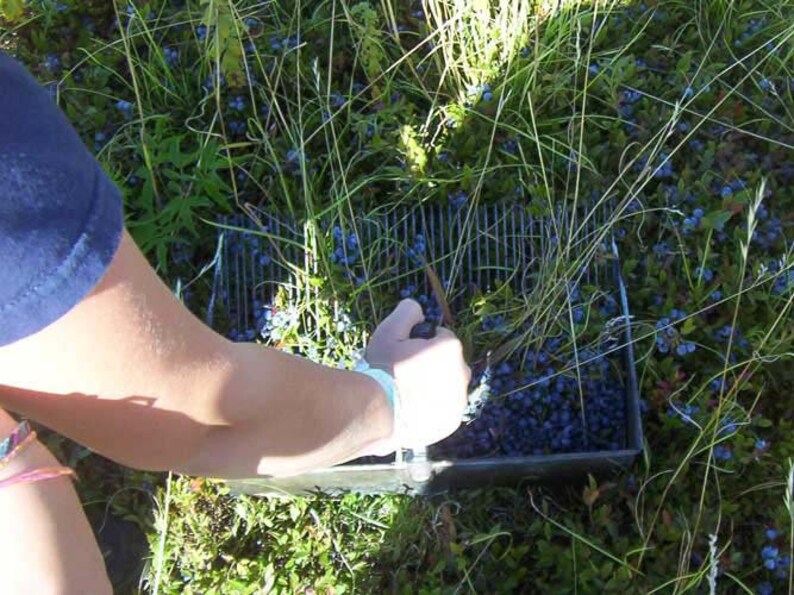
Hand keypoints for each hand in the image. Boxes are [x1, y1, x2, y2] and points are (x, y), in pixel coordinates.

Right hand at [365, 299, 469, 446]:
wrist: (376, 413)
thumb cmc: (382, 370)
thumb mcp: (389, 331)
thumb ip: (407, 312)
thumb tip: (418, 308)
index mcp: (451, 348)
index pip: (441, 337)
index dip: (420, 342)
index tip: (404, 353)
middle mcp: (462, 373)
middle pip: (448, 362)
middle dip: (431, 364)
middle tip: (404, 374)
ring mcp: (459, 400)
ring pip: (448, 387)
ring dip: (433, 387)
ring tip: (406, 394)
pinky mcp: (452, 421)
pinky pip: (445, 409)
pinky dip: (433, 408)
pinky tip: (411, 410)